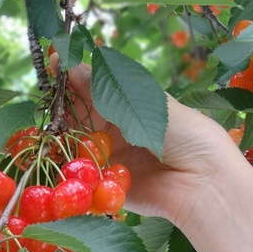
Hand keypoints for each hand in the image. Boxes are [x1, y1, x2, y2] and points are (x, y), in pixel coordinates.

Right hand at [52, 56, 243, 224]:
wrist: (204, 182)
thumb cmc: (187, 135)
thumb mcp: (149, 104)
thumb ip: (110, 89)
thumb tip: (73, 65)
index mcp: (127, 107)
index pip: (92, 88)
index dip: (73, 78)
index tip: (54, 64)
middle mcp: (115, 132)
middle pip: (78, 117)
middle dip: (62, 111)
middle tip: (51, 105)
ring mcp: (109, 160)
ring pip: (75, 147)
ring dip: (60, 140)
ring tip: (48, 131)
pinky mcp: (106, 187)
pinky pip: (82, 178)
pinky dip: (68, 171)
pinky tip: (53, 160)